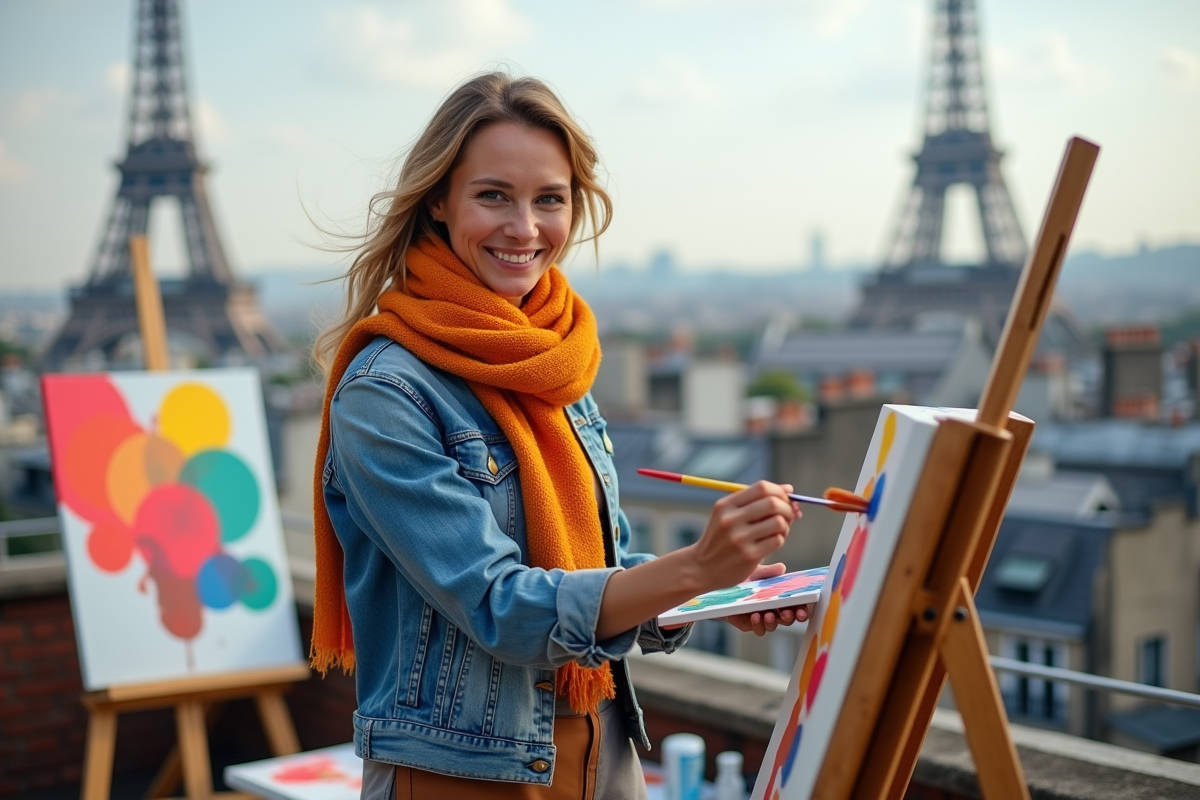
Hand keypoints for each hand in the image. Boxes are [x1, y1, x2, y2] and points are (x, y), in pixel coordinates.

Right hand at [682, 482, 801, 593]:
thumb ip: (756, 502)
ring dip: (785, 526)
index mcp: (726, 505)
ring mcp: (739, 538)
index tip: (785, 499)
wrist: (701, 568)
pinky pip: (777, 540)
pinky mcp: (749, 556)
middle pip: (773, 503)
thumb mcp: (729, 515)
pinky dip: (780, 540)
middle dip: (787, 508)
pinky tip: (771, 543)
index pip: (762, 488)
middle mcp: (731, 519)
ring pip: (778, 522)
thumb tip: (789, 490)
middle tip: (788, 516)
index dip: (780, 492)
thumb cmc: (721, 539)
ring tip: (778, 531)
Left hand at [720, 562, 812, 635]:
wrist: (718, 586)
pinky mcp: (747, 624)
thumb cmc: (740, 579)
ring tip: (768, 614)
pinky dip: (758, 624)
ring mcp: (760, 618)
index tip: (805, 607)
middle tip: (790, 612)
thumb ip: (768, 572)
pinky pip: (757, 629)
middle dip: (791, 617)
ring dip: (773, 621)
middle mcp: (772, 609)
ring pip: (774, 625)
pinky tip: (755, 616)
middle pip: (788, 618)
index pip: (795, 604)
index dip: (803, 608)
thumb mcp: (754, 573)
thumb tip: (781, 568)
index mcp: (778, 597)